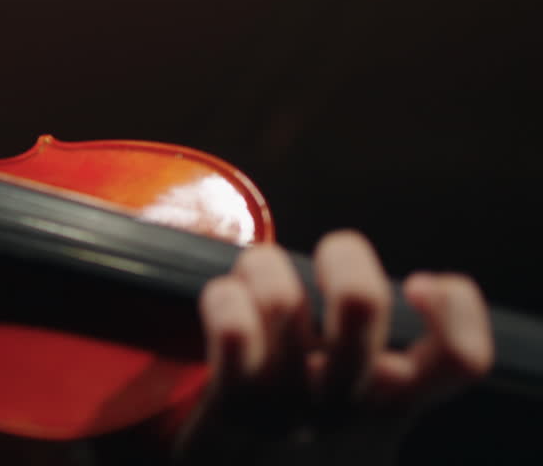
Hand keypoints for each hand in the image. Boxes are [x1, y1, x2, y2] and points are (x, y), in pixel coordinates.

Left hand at [174, 230, 491, 464]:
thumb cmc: (305, 432)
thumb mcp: (368, 410)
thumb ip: (390, 364)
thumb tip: (419, 288)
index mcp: (394, 403)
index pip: (461, 359)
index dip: (456, 308)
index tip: (419, 284)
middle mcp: (348, 405)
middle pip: (361, 301)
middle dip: (344, 254)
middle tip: (329, 256)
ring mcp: (288, 407)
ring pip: (283, 299)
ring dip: (265, 267)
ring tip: (256, 278)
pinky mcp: (230, 408)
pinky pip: (230, 330)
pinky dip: (225, 298)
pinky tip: (225, 303)